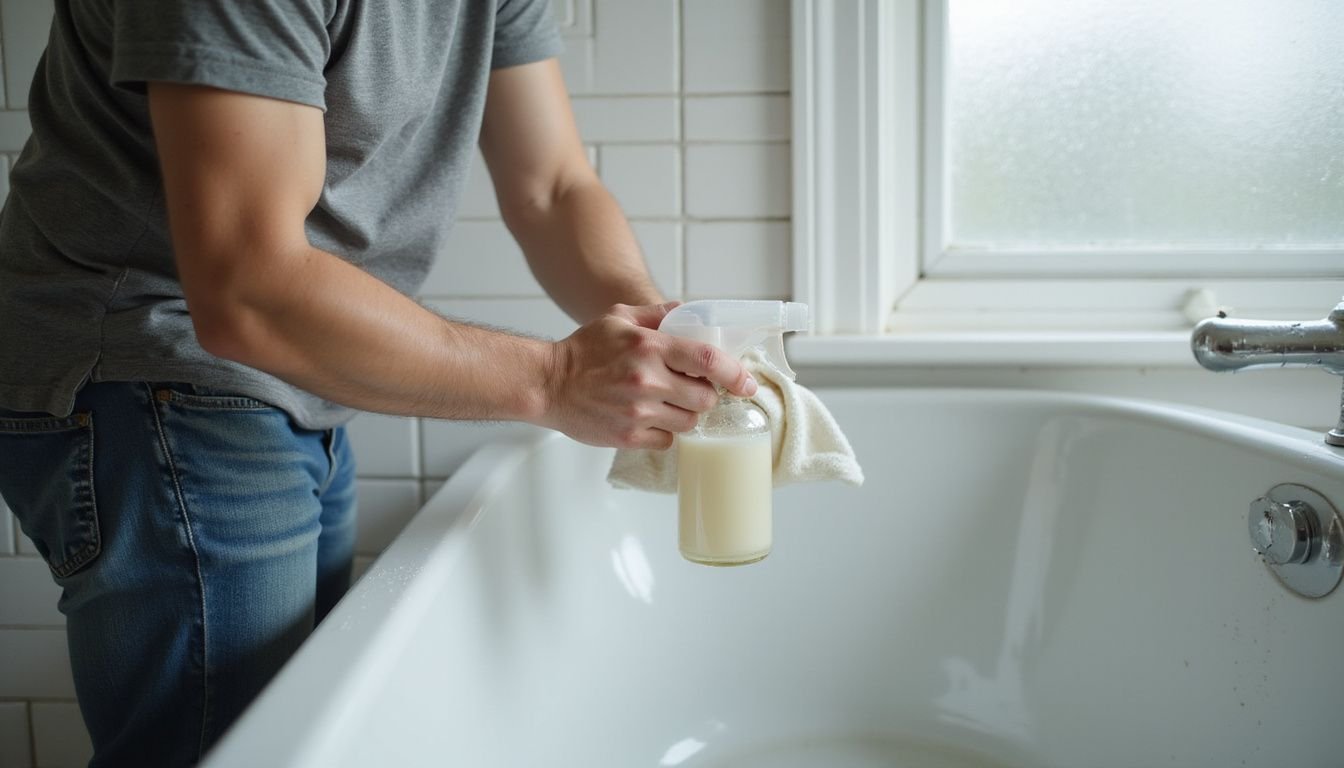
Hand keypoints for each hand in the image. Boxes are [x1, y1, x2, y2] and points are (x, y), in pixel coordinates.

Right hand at [542, 302, 756, 449]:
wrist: (548, 384)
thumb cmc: (583, 350)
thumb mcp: (619, 318)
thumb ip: (658, 313)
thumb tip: (689, 312)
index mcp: (649, 346)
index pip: (708, 360)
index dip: (735, 374)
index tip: (746, 383)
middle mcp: (647, 379)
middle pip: (705, 398)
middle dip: (704, 395)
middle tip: (689, 388)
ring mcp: (638, 412)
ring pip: (689, 422)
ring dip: (685, 415)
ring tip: (665, 403)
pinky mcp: (628, 437)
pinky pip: (667, 441)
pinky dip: (664, 433)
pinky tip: (649, 419)